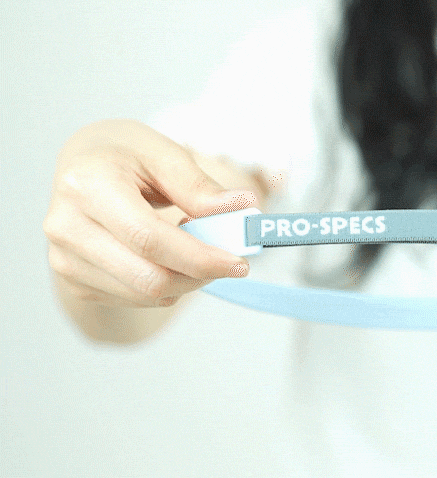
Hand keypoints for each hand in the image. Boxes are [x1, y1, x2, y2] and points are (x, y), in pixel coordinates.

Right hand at [44, 119, 257, 308]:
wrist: (82, 164)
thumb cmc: (126, 154)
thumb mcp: (165, 153)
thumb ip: (200, 187)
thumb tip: (242, 207)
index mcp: (87, 186)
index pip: (148, 238)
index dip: (199, 257)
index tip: (239, 263)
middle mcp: (67, 227)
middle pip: (147, 276)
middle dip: (200, 276)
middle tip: (231, 261)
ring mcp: (65, 258)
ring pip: (144, 294)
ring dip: (186, 281)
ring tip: (195, 246)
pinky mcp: (73, 280)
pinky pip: (135, 298)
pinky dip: (167, 285)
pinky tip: (169, 256)